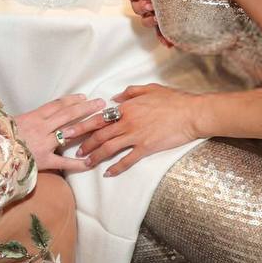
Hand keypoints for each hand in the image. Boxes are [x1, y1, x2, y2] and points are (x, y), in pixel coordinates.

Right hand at [14, 94, 106, 172]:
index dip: (71, 100)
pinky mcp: (44, 160)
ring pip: (69, 133)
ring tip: (100, 123)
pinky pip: (63, 162)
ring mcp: (44, 143)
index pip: (57, 105)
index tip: (84, 96)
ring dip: (86, 127)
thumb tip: (37, 115)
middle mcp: (41, 127)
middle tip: (100, 103)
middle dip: (85, 108)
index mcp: (33, 116)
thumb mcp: (12, 122)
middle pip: (67, 114)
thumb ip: (26, 119)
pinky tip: (90, 162)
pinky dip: (77, 163)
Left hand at [78, 84, 200, 175]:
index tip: (70, 131)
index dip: (82, 126)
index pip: (99, 118)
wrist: (191, 113)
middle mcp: (127, 122)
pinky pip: (128, 160)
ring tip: (86, 163)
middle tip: (73, 151)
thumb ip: (129, 92)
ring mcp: (136, 136)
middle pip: (100, 135)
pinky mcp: (146, 148)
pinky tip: (108, 173)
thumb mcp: (149, 89)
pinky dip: (117, 167)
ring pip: (109, 148)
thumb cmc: (173, 99)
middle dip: (84, 143)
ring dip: (95, 157)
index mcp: (126, 107)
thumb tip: (114, 97)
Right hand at [122, 0, 171, 46]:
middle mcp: (146, 1)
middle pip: (137, 8)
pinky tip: (168, 41)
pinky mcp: (164, 23)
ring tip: (158, 20)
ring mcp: (154, 12)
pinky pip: (161, 32)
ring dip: (150, 21)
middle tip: (149, 6)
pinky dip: (163, 37)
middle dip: (142, 8)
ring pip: (147, 21)